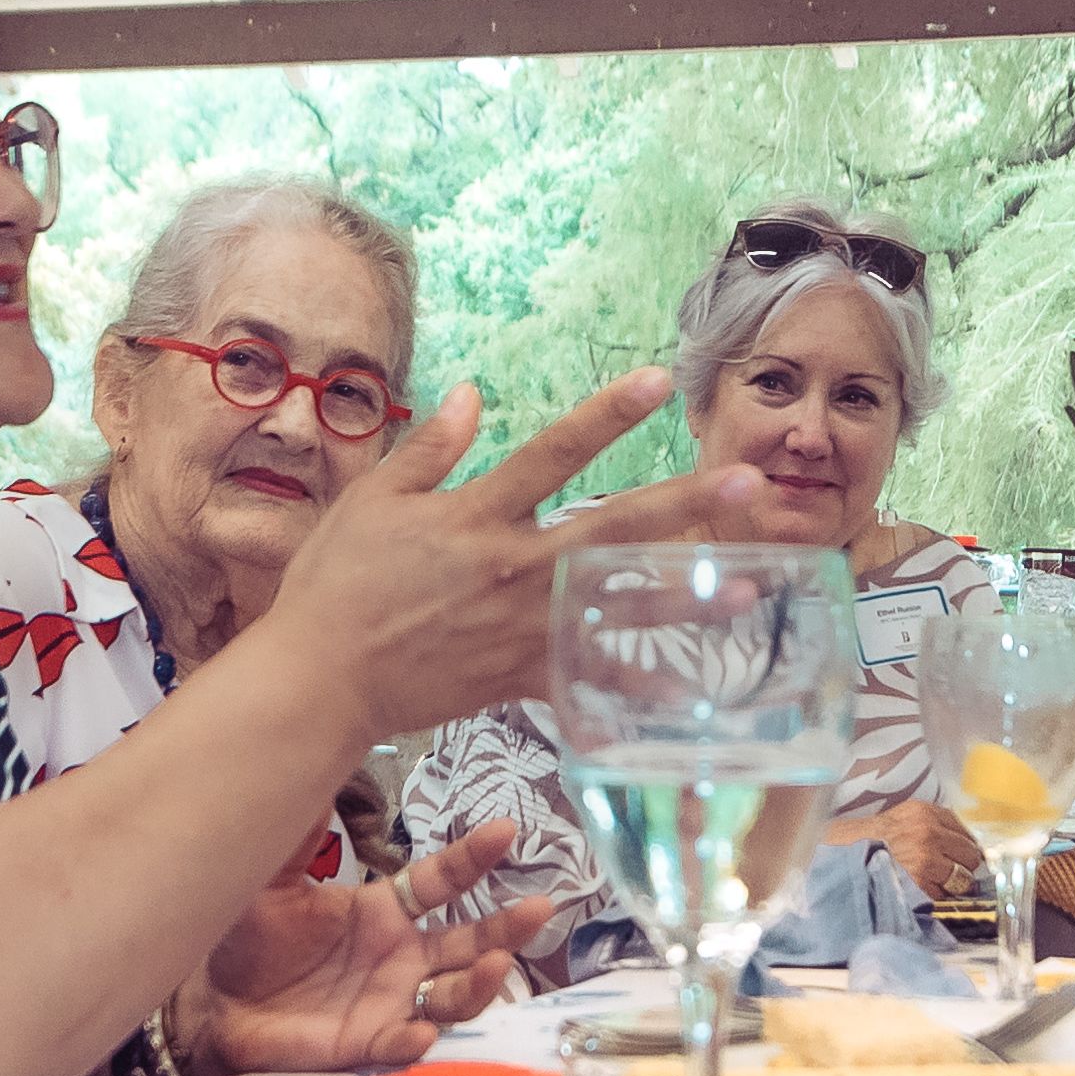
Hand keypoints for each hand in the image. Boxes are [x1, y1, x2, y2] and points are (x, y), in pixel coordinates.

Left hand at [198, 821, 566, 1071]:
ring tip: (495, 964)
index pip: (443, 882)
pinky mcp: (366, 1042)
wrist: (211, 1001)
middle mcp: (401, 956)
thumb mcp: (271, 878)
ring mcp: (389, 1001)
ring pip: (454, 996)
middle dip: (507, 927)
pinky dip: (416, 1038)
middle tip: (539, 908)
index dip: (474, 859)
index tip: (506, 832)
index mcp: (385, 911)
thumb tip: (309, 750)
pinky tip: (422, 1029)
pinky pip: (401, 1043)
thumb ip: (298, 831)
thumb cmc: (247, 937)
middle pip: (470, 941)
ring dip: (479, 983)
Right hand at [257, 372, 792, 743]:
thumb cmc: (336, 584)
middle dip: (686, 504)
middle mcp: (513, 566)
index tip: (659, 381)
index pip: (555, 452)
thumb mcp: (374, 500)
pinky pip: (590, 681)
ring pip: (620, 605)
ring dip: (691, 594)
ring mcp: (523, 624)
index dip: (608, 415)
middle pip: (614, 528)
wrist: (320, 678)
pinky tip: (692, 694)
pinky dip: (638, 690)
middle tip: (751, 481)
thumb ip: (430, 447)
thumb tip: (474, 392)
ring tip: (754, 584)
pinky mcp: (521, 675)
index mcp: (477, 514)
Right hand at [857, 799, 983, 901]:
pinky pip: (943, 895)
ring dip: (950, 885)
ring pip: (961, 878)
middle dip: (963, 867)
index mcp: (924, 813)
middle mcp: (928, 833)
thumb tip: (962, 845)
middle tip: (948, 873)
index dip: (966, 847)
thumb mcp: (900, 818)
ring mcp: (925, 859)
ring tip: (931, 883)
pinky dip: (934, 897)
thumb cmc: (868, 841)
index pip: (965, 832)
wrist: (841, 858)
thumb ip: (931, 825)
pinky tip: (917, 891)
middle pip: (970, 856)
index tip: (965, 858)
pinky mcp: (920, 884)